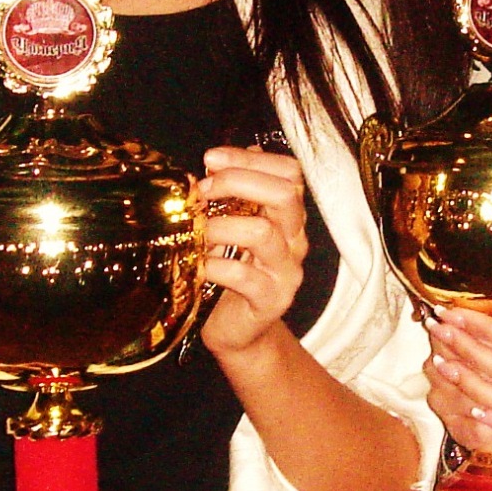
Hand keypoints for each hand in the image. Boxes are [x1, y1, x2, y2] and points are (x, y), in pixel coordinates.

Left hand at [196, 146, 309, 359]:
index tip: (211, 159)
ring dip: (220, 226)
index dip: (249, 159)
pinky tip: (199, 264)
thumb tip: (218, 161)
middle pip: (284, 194)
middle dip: (237, 182)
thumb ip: (232, 196)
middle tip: (202, 190)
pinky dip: (214, 265)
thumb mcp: (231, 227)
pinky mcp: (271, 300)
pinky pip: (243, 276)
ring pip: (262, 232)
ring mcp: (286, 271)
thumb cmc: (231, 274)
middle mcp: (294, 239)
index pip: (288, 172)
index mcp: (287, 216)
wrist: (238, 331)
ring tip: (197, 231)